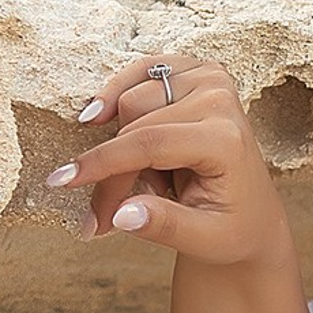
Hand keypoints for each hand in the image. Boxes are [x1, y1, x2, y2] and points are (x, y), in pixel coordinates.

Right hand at [50, 56, 293, 267]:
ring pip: (129, 101)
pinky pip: (139, 72)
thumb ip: (164, 226)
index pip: (149, 143)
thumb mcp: (204, 240)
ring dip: (122, 144)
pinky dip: (116, 94)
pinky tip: (98, 116)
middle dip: (111, 171)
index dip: (102, 163)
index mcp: (226, 140)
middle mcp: (220, 99)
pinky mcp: (197, 72)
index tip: (59, 182)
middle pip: (133, 124)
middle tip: (104, 214)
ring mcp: (210, 80)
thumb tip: (120, 215)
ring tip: (143, 181)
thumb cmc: (231, 229)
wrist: (252, 214)